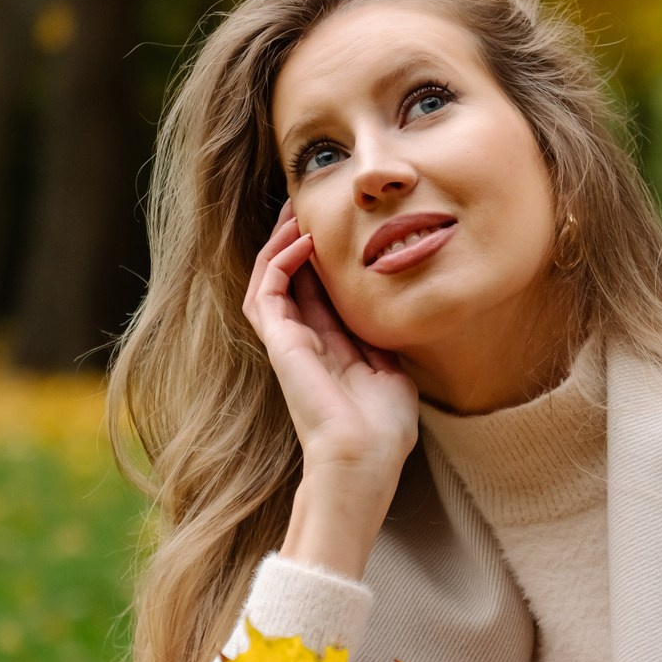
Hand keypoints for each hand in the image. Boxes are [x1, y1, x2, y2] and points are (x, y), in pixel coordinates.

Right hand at [244, 205, 419, 571]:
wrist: (363, 458)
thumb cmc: (384, 429)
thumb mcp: (393, 371)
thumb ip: (383, 340)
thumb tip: (392, 310)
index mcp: (332, 348)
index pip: (321, 292)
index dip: (326, 258)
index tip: (341, 226)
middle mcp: (306, 342)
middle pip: (291, 277)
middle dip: (297, 239)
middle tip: (308, 203)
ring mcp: (289, 341)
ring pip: (270, 278)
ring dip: (281, 242)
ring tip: (297, 210)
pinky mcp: (279, 342)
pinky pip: (268, 289)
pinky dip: (280, 260)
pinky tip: (302, 240)